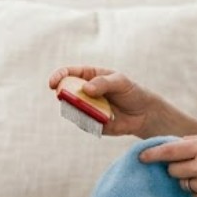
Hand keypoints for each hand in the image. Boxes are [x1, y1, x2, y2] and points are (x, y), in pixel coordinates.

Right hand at [47, 65, 173, 138]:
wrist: (143, 114)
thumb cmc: (131, 92)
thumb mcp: (121, 82)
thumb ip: (103, 83)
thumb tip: (85, 88)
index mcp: (88, 76)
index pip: (68, 73)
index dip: (58, 76)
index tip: (53, 83)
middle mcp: (83, 92)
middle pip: (65, 92)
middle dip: (63, 95)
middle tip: (68, 99)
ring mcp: (85, 107)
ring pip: (71, 109)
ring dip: (77, 110)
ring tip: (97, 110)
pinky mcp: (90, 122)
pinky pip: (82, 123)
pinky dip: (88, 122)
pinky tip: (105, 119)